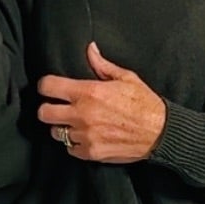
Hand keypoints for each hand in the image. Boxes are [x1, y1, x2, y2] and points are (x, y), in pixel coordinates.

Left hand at [36, 42, 167, 161]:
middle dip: (48, 109)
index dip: (46, 86)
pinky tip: (87, 137)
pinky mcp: (91, 153)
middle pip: (44, 113)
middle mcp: (82, 114)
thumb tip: (90, 50)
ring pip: (56, 133)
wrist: (160, 133)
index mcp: (88, 92)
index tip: (50, 89)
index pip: (48, 86)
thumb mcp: (126, 78)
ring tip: (76, 124)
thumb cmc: (145, 104)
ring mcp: (85, 135)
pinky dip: (75, 144)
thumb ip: (102, 65)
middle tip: (57, 109)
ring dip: (63, 128)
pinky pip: (70, 149)